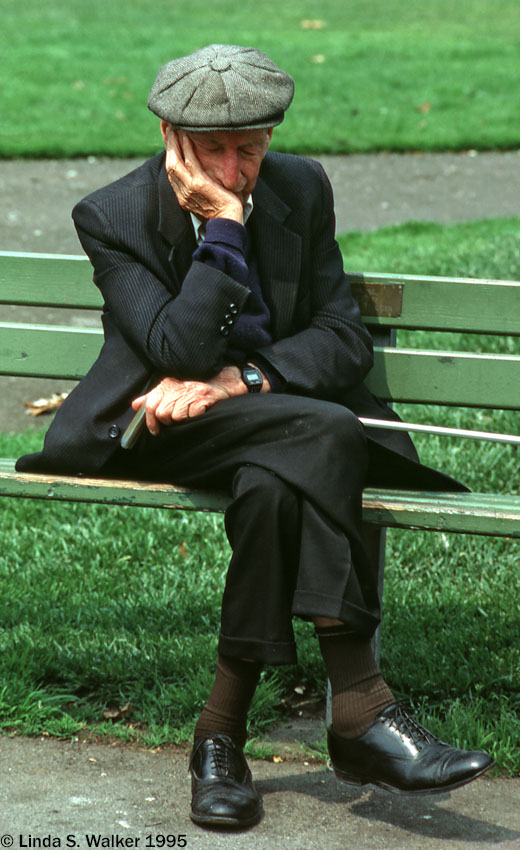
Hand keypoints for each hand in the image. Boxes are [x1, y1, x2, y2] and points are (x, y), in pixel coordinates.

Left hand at [131, 367, 248, 434]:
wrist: (224, 380)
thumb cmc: (198, 386)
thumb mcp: (173, 387)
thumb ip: (153, 396)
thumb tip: (135, 405)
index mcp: (168, 384)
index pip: (151, 403)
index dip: (150, 420)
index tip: (154, 429)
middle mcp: (178, 388)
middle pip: (162, 412)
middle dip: (167, 420)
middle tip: (176, 419)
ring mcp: (190, 394)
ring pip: (175, 416)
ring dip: (181, 419)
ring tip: (189, 413)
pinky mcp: (203, 399)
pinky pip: (190, 415)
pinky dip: (194, 417)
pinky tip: (199, 412)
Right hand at [163, 127, 243, 222]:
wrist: (228, 223)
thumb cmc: (222, 213)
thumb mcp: (207, 200)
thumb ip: (201, 189)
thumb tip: (202, 177)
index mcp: (183, 197)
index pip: (172, 173)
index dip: (169, 156)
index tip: (170, 142)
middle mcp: (182, 193)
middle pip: (170, 164)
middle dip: (168, 146)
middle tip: (169, 130)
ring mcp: (189, 188)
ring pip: (176, 160)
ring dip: (174, 142)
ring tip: (174, 128)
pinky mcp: (199, 184)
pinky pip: (189, 161)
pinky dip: (186, 147)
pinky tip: (185, 135)